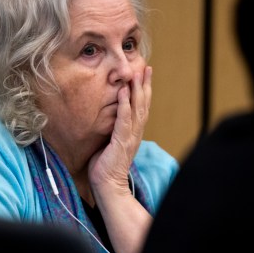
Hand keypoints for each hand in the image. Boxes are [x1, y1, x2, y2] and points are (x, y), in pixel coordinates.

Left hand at [88, 66, 151, 193]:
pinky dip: (124, 105)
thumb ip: (115, 128)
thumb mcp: (111, 142)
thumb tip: (110, 115)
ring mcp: (130, 137)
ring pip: (137, 109)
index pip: (142, 107)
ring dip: (137, 90)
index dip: (144, 90)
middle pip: (144, 104)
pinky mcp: (121, 141)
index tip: (146, 74)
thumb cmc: (106, 165)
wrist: (108, 185)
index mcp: (134, 132)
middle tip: (147, 68)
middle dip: (145, 85)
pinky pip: (124, 120)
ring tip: (137, 74)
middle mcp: (136, 132)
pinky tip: (123, 92)